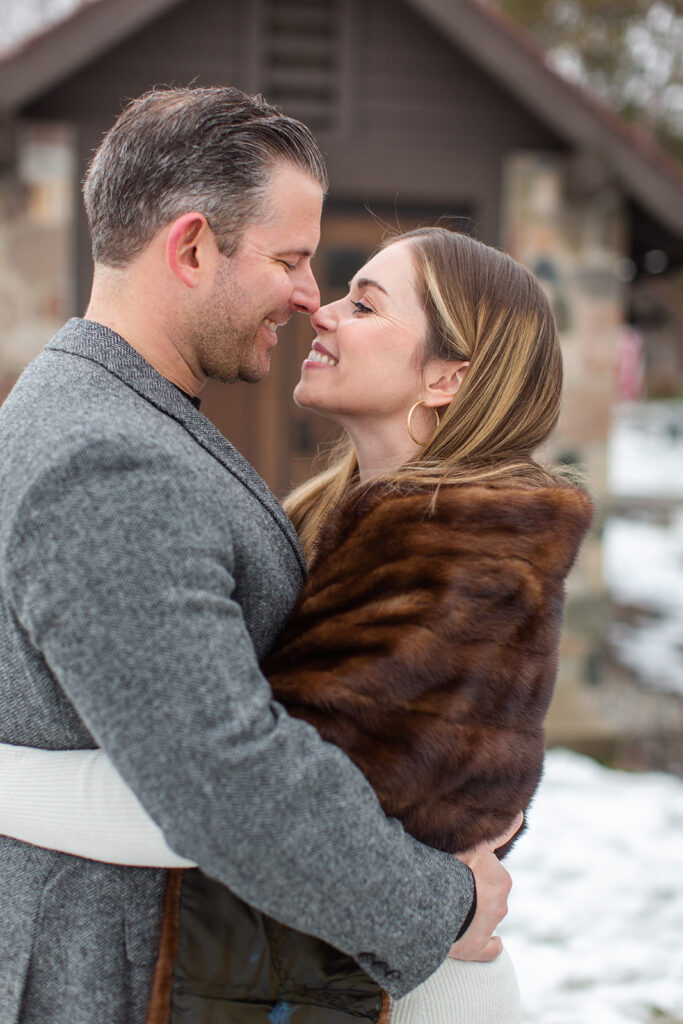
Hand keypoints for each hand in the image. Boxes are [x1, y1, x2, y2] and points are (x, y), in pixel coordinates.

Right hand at [447, 812, 522, 962]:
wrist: (437, 905)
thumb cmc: (452, 869)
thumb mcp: (476, 844)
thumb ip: (500, 832)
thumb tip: (521, 815)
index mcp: (500, 879)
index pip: (493, 873)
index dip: (482, 871)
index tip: (475, 871)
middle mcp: (500, 903)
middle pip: (489, 894)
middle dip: (477, 890)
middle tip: (453, 883)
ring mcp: (490, 927)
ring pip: (487, 917)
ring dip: (475, 913)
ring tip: (450, 906)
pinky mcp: (478, 947)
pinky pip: (489, 948)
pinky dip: (489, 946)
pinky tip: (488, 943)